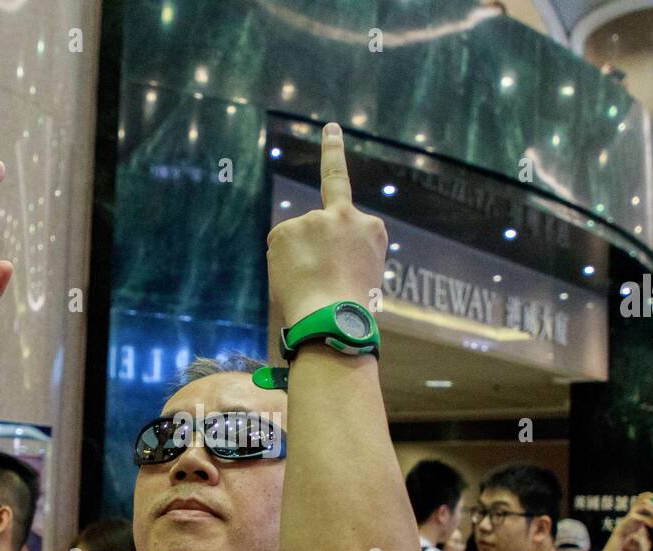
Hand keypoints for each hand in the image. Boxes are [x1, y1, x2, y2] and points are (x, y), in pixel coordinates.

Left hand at [265, 123, 387, 325]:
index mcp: (372, 228)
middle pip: (319, 222)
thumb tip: (314, 256)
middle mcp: (346, 215)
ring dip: (297, 262)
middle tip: (329, 141)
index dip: (334, 151)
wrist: (333, 320)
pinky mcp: (286, 230)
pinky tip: (294, 280)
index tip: (328, 128)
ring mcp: (314, 220)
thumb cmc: (350, 311)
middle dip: (320, 193)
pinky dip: (281, 266)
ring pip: (297, 240)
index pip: (349, 193)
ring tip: (310, 287)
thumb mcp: (363, 277)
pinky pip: (279, 247)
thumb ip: (344, 253)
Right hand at [616, 493, 652, 539]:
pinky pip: (643, 517)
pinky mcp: (632, 517)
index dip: (647, 494)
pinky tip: (652, 525)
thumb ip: (647, 513)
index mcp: (636, 505)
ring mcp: (633, 511)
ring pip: (644, 506)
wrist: (625, 529)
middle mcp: (634, 507)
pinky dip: (649, 521)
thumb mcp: (641, 517)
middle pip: (644, 500)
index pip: (641, 496)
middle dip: (652, 504)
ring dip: (651, 510)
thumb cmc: (634, 523)